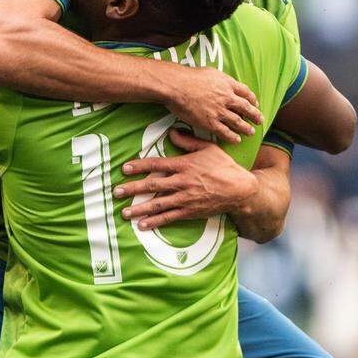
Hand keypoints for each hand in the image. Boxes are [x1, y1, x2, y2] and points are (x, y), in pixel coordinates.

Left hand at [114, 130, 258, 229]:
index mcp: (184, 165)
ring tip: (125, 212)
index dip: (139, 166)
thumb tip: (172, 133)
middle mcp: (182, 182)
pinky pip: (169, 217)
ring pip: (158, 204)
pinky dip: (155, 222)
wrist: (240, 189)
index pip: (157, 164)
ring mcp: (185, 198)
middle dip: (132, 189)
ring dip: (139, 208)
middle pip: (152, 185)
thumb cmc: (225, 166)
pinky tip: (142, 225)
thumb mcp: (208, 148)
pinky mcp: (190, 211)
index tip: (125, 169)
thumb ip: (189, 141)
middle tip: (116, 192)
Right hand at [163, 68, 262, 144]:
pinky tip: (237, 140)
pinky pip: (225, 132)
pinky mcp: (210, 123)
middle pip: (246, 108)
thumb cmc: (190, 77)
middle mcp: (227, 98)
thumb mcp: (211, 72)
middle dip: (255, 115)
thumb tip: (225, 83)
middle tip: (260, 120)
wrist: (177, 86)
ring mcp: (219, 111)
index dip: (252, 99)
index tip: (255, 103)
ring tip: (251, 132)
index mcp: (228, 84)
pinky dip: (233, 137)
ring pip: (238, 122)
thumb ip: (221, 79)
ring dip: (246, 128)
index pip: (246, 92)